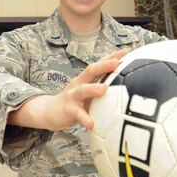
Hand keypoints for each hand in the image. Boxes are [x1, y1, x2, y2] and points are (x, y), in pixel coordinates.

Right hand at [9, 50, 126, 130]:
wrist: (50, 111)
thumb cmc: (75, 101)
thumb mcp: (88, 92)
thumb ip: (102, 88)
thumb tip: (126, 87)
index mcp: (86, 79)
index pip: (99, 64)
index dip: (111, 57)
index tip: (125, 52)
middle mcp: (79, 83)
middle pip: (91, 71)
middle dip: (103, 65)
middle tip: (117, 63)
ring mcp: (72, 96)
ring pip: (82, 90)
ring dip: (92, 88)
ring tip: (103, 89)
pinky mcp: (68, 109)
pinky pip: (77, 113)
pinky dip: (84, 118)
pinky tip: (91, 124)